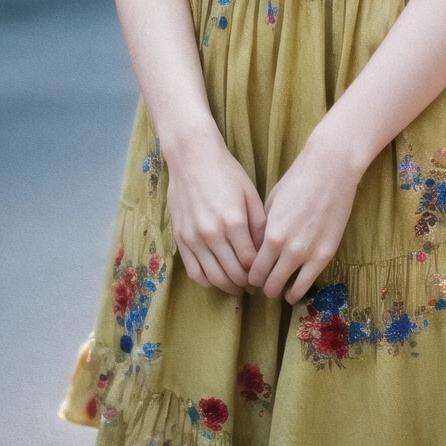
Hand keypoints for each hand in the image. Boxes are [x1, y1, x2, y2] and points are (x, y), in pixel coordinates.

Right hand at [162, 124, 267, 295]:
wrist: (191, 158)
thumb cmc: (225, 172)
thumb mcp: (250, 194)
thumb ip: (259, 224)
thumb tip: (265, 251)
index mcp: (233, 221)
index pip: (250, 262)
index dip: (259, 272)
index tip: (265, 274)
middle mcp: (212, 234)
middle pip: (233, 274)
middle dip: (246, 284)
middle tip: (254, 285)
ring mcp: (193, 238)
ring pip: (213, 278)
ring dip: (228, 287)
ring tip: (238, 286)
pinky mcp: (180, 239)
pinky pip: (194, 272)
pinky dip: (207, 282)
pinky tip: (217, 280)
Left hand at [246, 132, 362, 304]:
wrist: (330, 171)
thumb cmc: (297, 182)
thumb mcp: (271, 205)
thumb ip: (263, 231)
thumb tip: (256, 250)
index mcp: (271, 235)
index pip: (253, 270)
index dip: (250, 276)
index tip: (251, 275)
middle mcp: (287, 250)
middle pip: (267, 284)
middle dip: (262, 286)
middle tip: (263, 283)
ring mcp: (308, 254)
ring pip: (286, 290)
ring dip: (280, 292)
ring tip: (279, 288)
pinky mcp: (326, 255)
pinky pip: (307, 284)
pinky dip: (298, 291)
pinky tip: (294, 290)